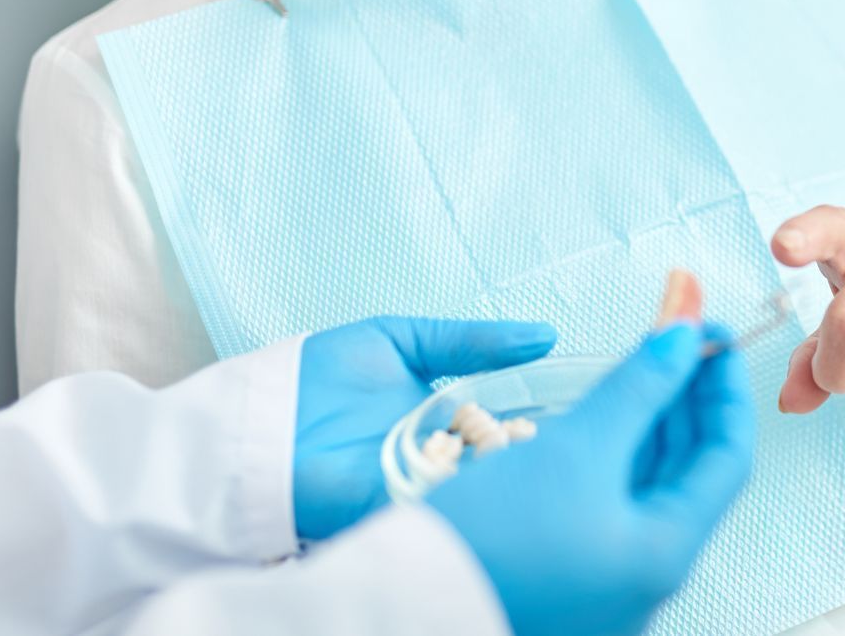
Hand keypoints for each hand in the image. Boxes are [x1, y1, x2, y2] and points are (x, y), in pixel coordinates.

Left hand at [293, 316, 556, 540]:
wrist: (262, 416)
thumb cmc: (321, 376)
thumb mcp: (407, 339)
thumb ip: (473, 340)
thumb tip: (546, 334)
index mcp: (446, 422)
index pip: (506, 425)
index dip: (541, 418)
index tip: (582, 405)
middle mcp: (441, 460)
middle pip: (502, 461)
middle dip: (533, 450)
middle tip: (575, 431)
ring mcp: (423, 488)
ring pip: (481, 485)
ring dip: (506, 471)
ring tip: (545, 449)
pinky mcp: (398, 510)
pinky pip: (445, 505)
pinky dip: (469, 490)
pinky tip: (494, 471)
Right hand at [428, 322, 754, 635]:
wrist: (398, 603)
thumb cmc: (488, 537)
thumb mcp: (574, 448)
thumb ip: (638, 387)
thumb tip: (683, 337)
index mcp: (665, 554)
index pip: (727, 458)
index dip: (723, 388)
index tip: (712, 334)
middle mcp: (646, 577)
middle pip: (689, 471)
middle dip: (685, 397)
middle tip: (675, 335)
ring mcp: (608, 584)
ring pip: (649, 486)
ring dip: (650, 421)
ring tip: (641, 361)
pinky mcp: (569, 578)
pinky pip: (611, 504)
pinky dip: (616, 453)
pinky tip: (604, 412)